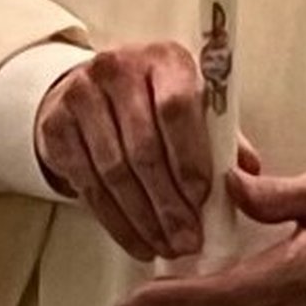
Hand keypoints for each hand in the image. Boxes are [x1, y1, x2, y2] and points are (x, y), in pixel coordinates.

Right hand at [35, 42, 212, 261]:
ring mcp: (81, 96)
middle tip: (188, 238)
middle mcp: (118, 70)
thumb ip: (219, 137)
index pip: (176, 107)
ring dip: (144, 219)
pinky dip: (116, 221)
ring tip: (167, 246)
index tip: (201, 197)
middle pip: (144, 148)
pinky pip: (88, 185)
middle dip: (169, 203)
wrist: (89, 90)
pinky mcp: (56, 127)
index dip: (189, 157)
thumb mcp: (192, 106)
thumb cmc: (153, 101)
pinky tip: (137, 240)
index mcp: (163, 60)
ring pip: (115, 172)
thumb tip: (249, 174)